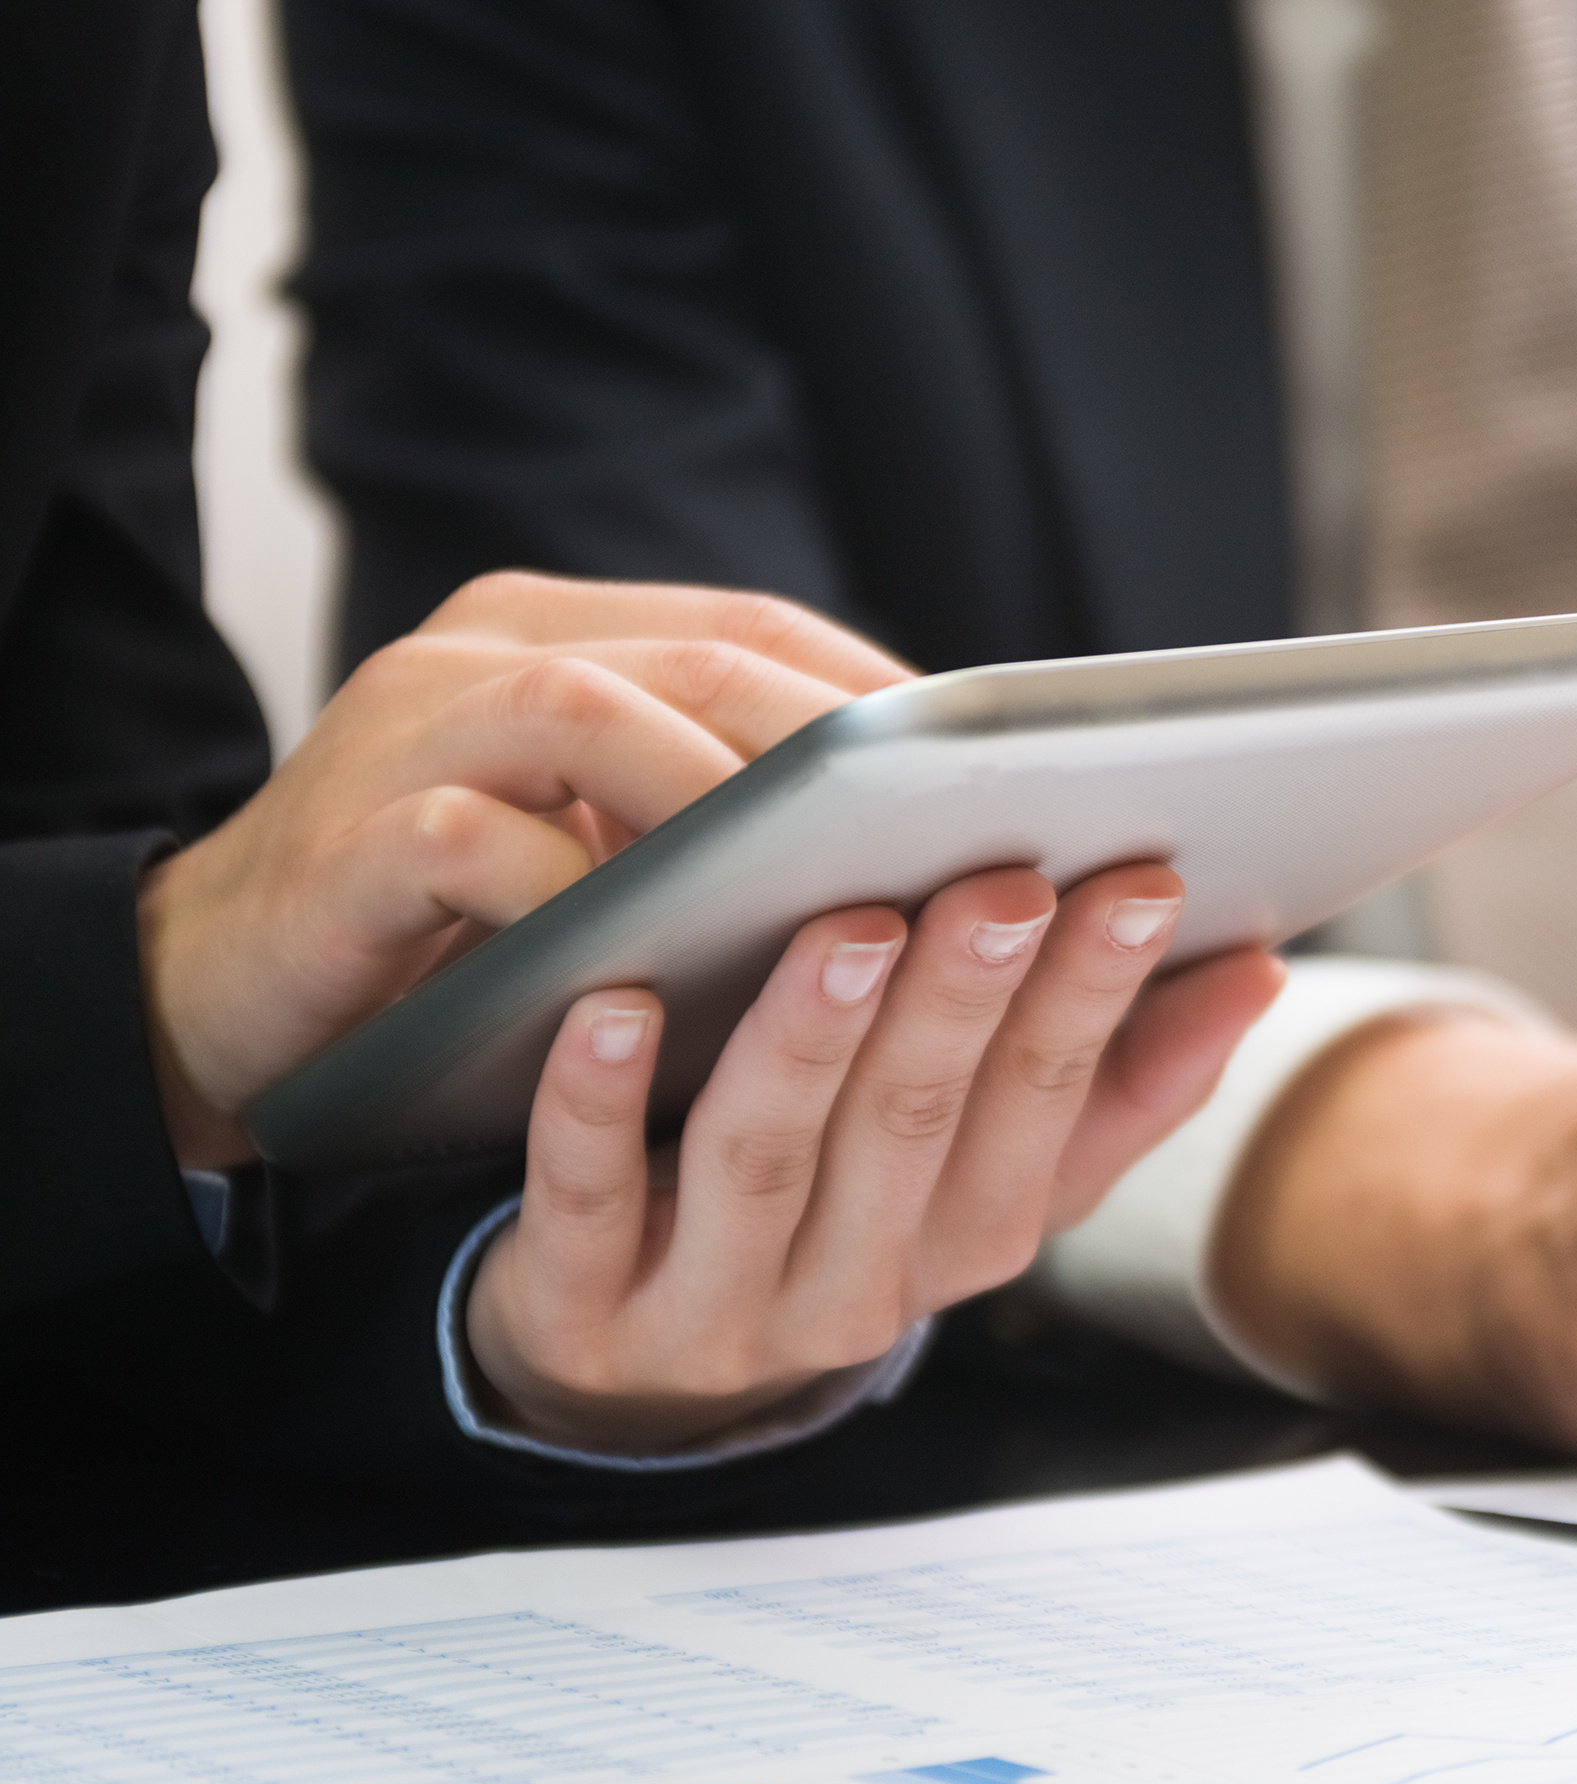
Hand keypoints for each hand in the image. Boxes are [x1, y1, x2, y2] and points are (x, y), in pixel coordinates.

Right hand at [139, 573, 910, 1167]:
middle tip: (954, 825)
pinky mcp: (344, 844)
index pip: (758, 629)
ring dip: (721, 798)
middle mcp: (484, 658)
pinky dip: (572, 895)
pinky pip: (470, 845)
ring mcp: (406, 736)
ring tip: (830, 878)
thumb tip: (926, 860)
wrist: (220, 1000)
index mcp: (561, 641)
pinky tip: (655, 965)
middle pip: (702, 660)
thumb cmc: (455, 939)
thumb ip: (712, 824)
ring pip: (590, 715)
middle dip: (839, 745)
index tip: (996, 777)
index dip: (884, 698)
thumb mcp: (598, 855)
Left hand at [468, 863, 1283, 1454]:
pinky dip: (601, 1102)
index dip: (1097, 998)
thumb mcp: (991, 1167)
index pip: (1046, 1109)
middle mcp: (859, 1289)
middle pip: (917, 1129)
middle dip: (967, 1002)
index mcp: (971, 1241)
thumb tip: (1255, 966)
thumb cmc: (836, 1211)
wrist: (636, 1365)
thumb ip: (1125, 1079)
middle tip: (1001, 886)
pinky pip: (590, 1200)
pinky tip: (612, 1005)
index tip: (1139, 884)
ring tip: (845, 925)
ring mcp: (717, 1309)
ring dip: (812, 1039)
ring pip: (769, 1160)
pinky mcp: (583, 1307)